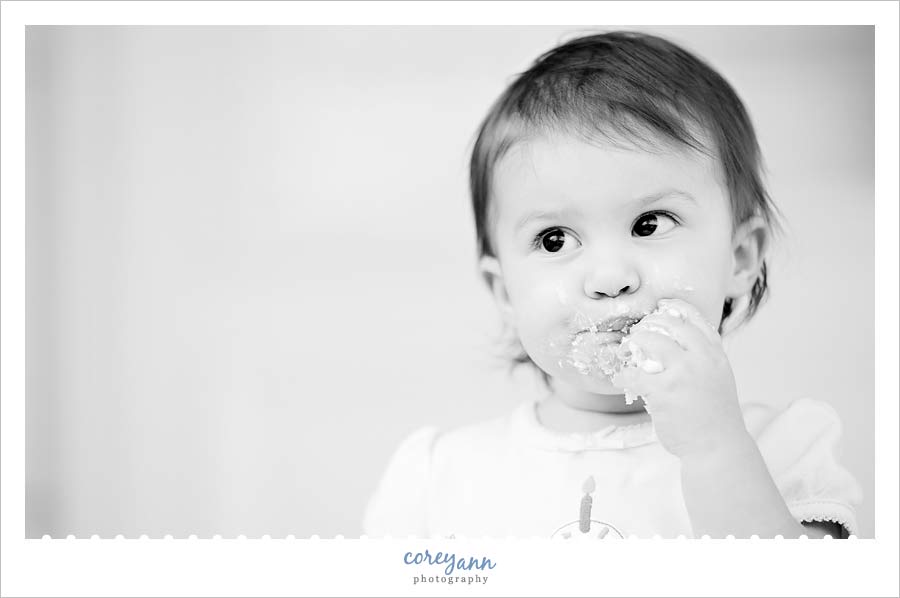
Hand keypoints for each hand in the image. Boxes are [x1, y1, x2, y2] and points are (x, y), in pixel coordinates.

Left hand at [611, 298, 750, 457]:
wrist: (718, 447)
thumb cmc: (715, 417)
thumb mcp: (719, 378)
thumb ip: (703, 359)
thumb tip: (676, 344)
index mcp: (716, 354)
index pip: (694, 318)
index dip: (674, 309)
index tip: (660, 308)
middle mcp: (702, 358)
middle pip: (667, 324)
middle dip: (647, 326)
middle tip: (637, 336)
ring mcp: (682, 373)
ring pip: (648, 342)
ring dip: (631, 345)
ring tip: (625, 354)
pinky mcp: (663, 390)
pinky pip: (633, 374)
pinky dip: (623, 376)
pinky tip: (621, 381)